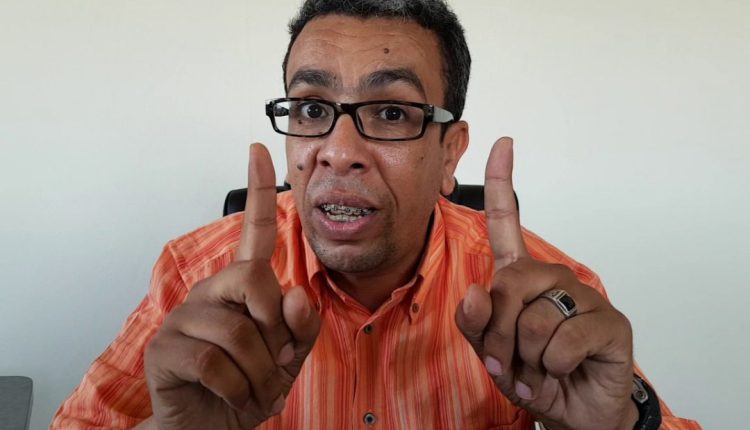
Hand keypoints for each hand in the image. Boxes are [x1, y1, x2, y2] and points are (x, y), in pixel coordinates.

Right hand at [143, 144, 320, 429]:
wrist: (211, 428)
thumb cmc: (247, 386)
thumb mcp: (289, 357)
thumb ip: (301, 326)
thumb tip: (294, 291)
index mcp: (243, 289)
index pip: (255, 231)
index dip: (258, 191)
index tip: (258, 150)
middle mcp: (212, 293)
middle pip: (255, 282)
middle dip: (275, 329)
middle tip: (272, 363)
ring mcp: (184, 319)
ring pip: (238, 331)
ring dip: (259, 373)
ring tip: (253, 389)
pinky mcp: (165, 349)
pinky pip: (215, 363)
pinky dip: (236, 390)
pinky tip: (231, 396)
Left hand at [455, 138, 636, 429]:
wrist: (572, 413)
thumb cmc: (531, 374)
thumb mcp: (491, 352)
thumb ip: (475, 323)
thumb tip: (476, 293)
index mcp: (521, 277)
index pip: (509, 221)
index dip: (504, 181)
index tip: (504, 142)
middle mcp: (552, 279)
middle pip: (509, 283)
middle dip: (497, 334)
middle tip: (506, 362)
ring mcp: (583, 297)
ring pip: (533, 316)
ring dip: (524, 356)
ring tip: (536, 369)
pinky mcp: (609, 322)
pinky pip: (563, 338)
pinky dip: (552, 366)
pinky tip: (562, 369)